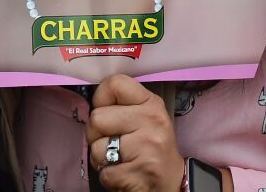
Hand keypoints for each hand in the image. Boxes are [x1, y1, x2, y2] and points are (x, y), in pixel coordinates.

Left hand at [85, 75, 183, 191]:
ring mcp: (146, 148)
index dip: (101, 98)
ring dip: (100, 157)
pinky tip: (123, 172)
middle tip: (112, 141)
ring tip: (118, 158)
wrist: (171, 183)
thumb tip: (94, 94)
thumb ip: (122, 103)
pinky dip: (108, 176)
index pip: (114, 84)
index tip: (106, 110)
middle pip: (97, 118)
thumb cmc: (150, 147)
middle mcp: (152, 122)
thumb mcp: (144, 116)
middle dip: (96, 133)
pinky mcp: (139, 175)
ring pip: (96, 147)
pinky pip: (103, 172)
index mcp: (151, 104)